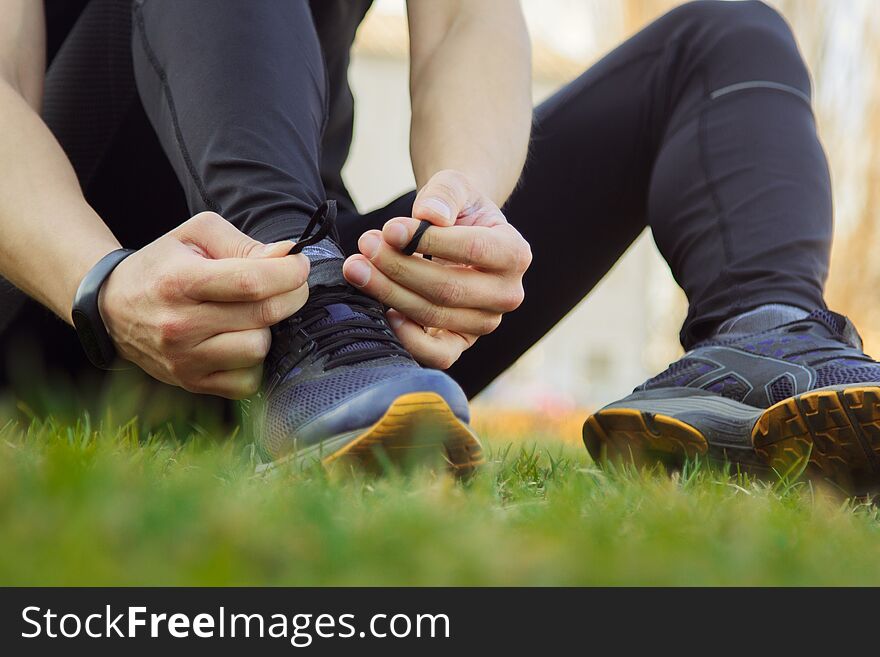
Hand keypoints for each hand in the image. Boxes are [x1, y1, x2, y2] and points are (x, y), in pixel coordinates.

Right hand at [99, 212, 309, 397]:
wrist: (112, 308)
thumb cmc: (163, 265)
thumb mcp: (195, 236)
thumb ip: (242, 243)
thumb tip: (286, 256)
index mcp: (180, 281)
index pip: (250, 281)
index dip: (288, 272)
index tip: (299, 265)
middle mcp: (180, 325)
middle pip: (263, 315)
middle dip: (291, 295)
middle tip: (291, 284)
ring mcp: (185, 359)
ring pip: (258, 349)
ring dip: (267, 329)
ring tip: (253, 315)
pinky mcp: (192, 383)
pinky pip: (247, 381)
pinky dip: (254, 362)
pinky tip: (241, 340)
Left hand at [342, 170, 530, 368]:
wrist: (458, 235)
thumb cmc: (457, 211)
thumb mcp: (456, 188)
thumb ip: (445, 195)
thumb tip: (430, 214)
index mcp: (515, 253)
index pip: (473, 250)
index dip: (428, 241)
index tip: (390, 229)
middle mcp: (507, 294)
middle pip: (448, 288)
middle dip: (399, 267)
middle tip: (366, 246)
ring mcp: (485, 323)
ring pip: (435, 316)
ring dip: (390, 293)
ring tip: (358, 268)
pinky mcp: (461, 343)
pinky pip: (437, 354)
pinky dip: (408, 337)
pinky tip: (384, 311)